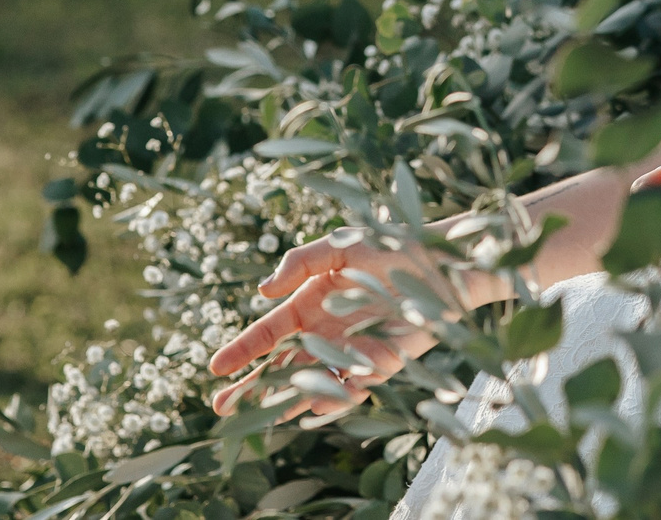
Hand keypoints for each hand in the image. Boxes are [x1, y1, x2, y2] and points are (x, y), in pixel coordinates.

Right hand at [203, 228, 470, 419]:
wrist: (445, 263)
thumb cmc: (392, 246)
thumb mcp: (342, 245)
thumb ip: (302, 262)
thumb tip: (263, 291)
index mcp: (309, 304)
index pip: (268, 333)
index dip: (242, 349)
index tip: (216, 367)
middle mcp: (324, 334)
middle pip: (281, 367)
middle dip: (252, 387)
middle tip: (223, 407)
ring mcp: (350, 352)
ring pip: (311, 384)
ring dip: (289, 400)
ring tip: (268, 414)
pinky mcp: (379, 365)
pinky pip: (352, 387)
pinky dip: (336, 397)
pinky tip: (321, 401)